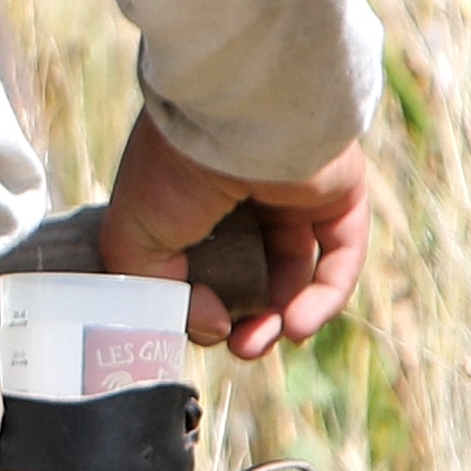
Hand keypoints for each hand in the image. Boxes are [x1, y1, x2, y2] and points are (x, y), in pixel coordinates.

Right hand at [98, 101, 368, 358]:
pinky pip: (337, 261)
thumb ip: (156, 292)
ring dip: (280, 319)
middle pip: (251, 277)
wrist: (229, 123)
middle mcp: (243, 202)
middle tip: (238, 347)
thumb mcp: (131, 238)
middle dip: (243, 322)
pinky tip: (296, 327)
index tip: (192, 325)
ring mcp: (294, 202)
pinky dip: (321, 301)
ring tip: (261, 344)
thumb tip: (210, 326)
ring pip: (296, 276)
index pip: (201, 266)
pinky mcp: (338, 203)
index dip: (199, 306)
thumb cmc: (171, 170)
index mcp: (190, 203)